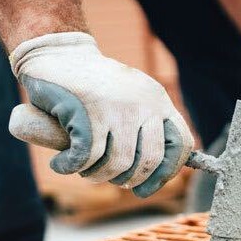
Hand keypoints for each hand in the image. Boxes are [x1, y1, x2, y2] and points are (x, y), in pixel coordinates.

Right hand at [8, 32, 193, 196]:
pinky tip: (62, 164)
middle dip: (128, 180)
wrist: (58, 53)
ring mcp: (117, 107)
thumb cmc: (94, 86)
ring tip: (84, 170)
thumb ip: (146, 127)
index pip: (182, 144)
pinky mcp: (88, 111)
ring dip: (97, 176)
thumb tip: (155, 174)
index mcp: (158, 100)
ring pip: (117, 163)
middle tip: (109, 178)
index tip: (145, 187)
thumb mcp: (131, 99)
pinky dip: (70, 166)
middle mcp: (144, 103)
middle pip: (149, 161)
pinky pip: (86, 157)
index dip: (167, 172)